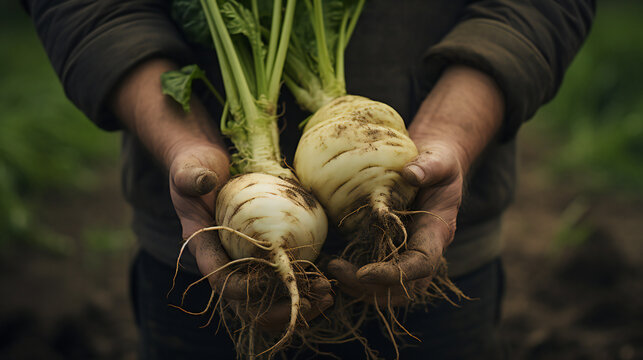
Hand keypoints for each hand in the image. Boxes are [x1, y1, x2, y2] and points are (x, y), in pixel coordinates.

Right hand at [114, 59, 332, 329]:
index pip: (221, 280)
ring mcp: (245, 261)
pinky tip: (328, 282)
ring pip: (269, 300)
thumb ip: (191, 176)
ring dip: (298, 305)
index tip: (269, 279)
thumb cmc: (196, 167)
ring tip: (328, 296)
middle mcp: (225, 262)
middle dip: (279, 310)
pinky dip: (304, 286)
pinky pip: (283, 280)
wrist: (206, 167)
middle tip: (310, 303)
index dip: (243, 288)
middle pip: (248, 304)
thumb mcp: (190, 168)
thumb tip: (204, 181)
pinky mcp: (264, 254)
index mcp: (204, 248)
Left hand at [327, 144, 461, 305]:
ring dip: (360, 288)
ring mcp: (409, 254)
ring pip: (390, 290)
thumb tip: (410, 173)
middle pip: (404, 288)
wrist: (434, 166)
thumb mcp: (439, 160)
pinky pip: (378, 277)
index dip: (395, 274)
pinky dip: (355, 279)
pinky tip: (332, 263)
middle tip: (336, 270)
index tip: (364, 273)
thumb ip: (429, 166)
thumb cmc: (439, 162)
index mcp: (437, 232)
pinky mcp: (393, 250)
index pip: (422, 265)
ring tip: (331, 268)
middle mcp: (425, 250)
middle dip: (371, 289)